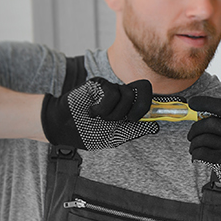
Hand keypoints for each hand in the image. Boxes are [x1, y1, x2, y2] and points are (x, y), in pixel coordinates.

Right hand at [41, 77, 156, 149]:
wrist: (64, 127)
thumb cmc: (86, 132)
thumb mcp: (114, 137)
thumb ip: (134, 131)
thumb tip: (156, 127)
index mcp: (126, 106)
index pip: (147, 97)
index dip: (147, 106)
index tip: (136, 120)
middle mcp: (120, 94)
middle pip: (145, 88)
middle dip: (137, 109)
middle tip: (126, 120)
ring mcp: (109, 87)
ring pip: (128, 95)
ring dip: (115, 114)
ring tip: (100, 118)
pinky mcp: (98, 83)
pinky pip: (112, 93)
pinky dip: (103, 108)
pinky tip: (92, 111)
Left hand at [187, 96, 220, 217]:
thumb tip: (207, 119)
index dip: (205, 102)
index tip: (193, 102)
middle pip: (209, 123)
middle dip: (195, 128)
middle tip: (191, 135)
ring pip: (203, 139)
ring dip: (194, 144)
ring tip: (194, 149)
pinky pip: (203, 154)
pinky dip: (196, 155)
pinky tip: (197, 157)